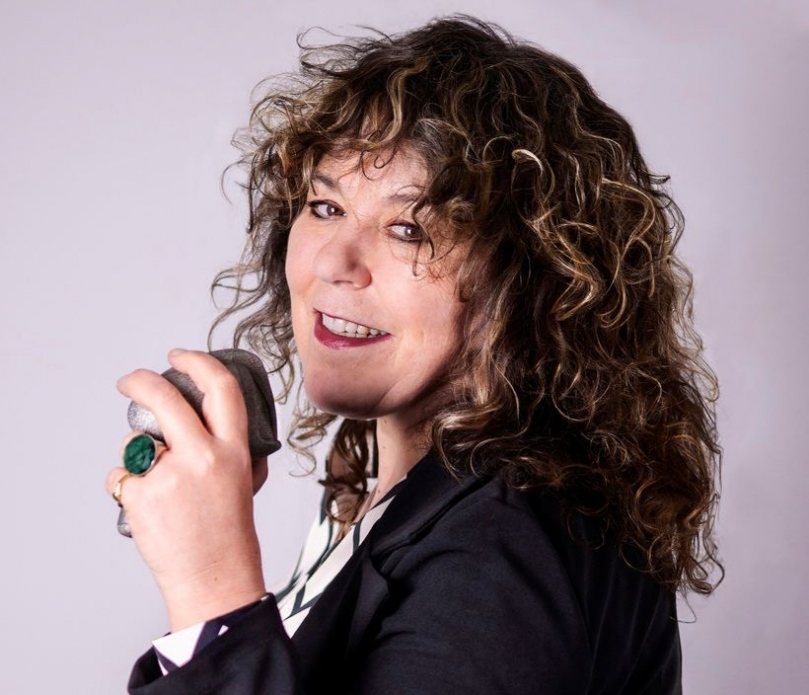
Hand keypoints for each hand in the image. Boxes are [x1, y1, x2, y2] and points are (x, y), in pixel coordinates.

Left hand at [105, 349, 266, 630]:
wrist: (214, 575)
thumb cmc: (228, 529)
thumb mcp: (242, 476)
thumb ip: (226, 443)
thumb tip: (199, 415)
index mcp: (234, 449)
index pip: (220, 388)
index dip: (197, 362)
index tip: (179, 357)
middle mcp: (203, 457)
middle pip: (164, 397)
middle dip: (140, 380)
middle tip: (130, 380)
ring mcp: (170, 476)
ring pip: (135, 442)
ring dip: (138, 454)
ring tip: (158, 485)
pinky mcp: (142, 496)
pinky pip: (119, 476)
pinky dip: (125, 486)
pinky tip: (147, 506)